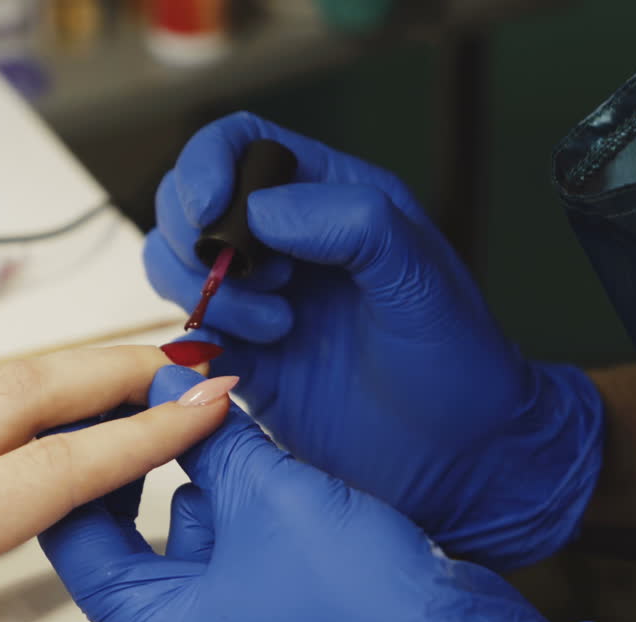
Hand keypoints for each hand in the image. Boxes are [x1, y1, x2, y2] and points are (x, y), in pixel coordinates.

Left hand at [41, 366, 635, 621]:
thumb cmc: (368, 615)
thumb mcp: (271, 497)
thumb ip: (212, 438)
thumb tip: (178, 390)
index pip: (72, 528)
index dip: (86, 448)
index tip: (105, 394)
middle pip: (121, 532)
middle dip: (140, 460)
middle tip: (152, 395)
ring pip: (177, 535)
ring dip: (193, 475)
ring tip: (208, 416)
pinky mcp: (260, 621)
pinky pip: (224, 549)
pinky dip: (232, 502)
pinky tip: (253, 460)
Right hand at [145, 112, 603, 569]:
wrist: (460, 462)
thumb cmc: (459, 366)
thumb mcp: (420, 279)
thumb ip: (352, 223)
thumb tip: (262, 212)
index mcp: (331, 199)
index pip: (239, 146)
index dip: (207, 165)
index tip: (209, 209)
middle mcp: (286, 244)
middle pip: (189, 204)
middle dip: (194, 237)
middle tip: (252, 279)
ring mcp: (258, 301)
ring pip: (175, 266)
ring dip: (203, 294)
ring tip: (273, 328)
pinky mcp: (242, 360)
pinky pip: (185, 332)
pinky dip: (195, 342)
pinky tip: (250, 363)